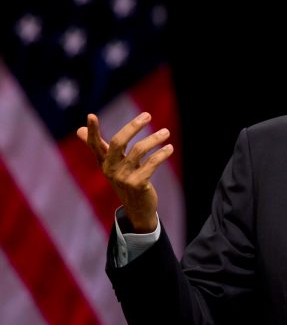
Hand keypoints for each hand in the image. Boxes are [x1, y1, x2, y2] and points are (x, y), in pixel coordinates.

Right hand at [76, 112, 172, 232]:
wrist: (137, 209)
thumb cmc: (124, 181)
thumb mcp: (111, 165)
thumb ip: (99, 147)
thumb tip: (78, 130)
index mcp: (104, 162)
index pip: (95, 145)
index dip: (93, 131)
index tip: (91, 115)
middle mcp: (111, 169)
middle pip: (118, 142)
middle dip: (133, 126)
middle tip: (148, 115)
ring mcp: (123, 177)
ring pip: (139, 150)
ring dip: (154, 139)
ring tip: (166, 132)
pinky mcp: (138, 184)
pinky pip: (151, 164)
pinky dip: (162, 154)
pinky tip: (169, 148)